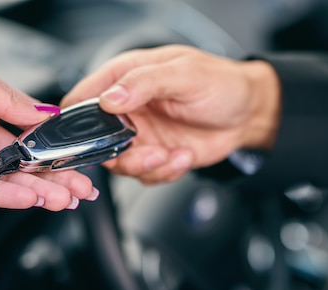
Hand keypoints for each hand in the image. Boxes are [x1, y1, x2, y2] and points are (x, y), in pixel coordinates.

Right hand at [62, 45, 280, 183]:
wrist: (250, 114)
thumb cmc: (221, 84)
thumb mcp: (184, 75)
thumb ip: (144, 83)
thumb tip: (110, 98)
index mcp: (125, 78)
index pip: (83, 98)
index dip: (77, 121)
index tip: (90, 137)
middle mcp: (128, 110)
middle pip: (96, 141)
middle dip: (118, 154)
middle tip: (146, 152)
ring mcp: (141, 136)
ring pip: (120, 164)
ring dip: (144, 166)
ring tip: (169, 154)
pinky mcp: (157, 156)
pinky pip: (147, 175)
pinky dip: (165, 172)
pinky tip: (183, 156)